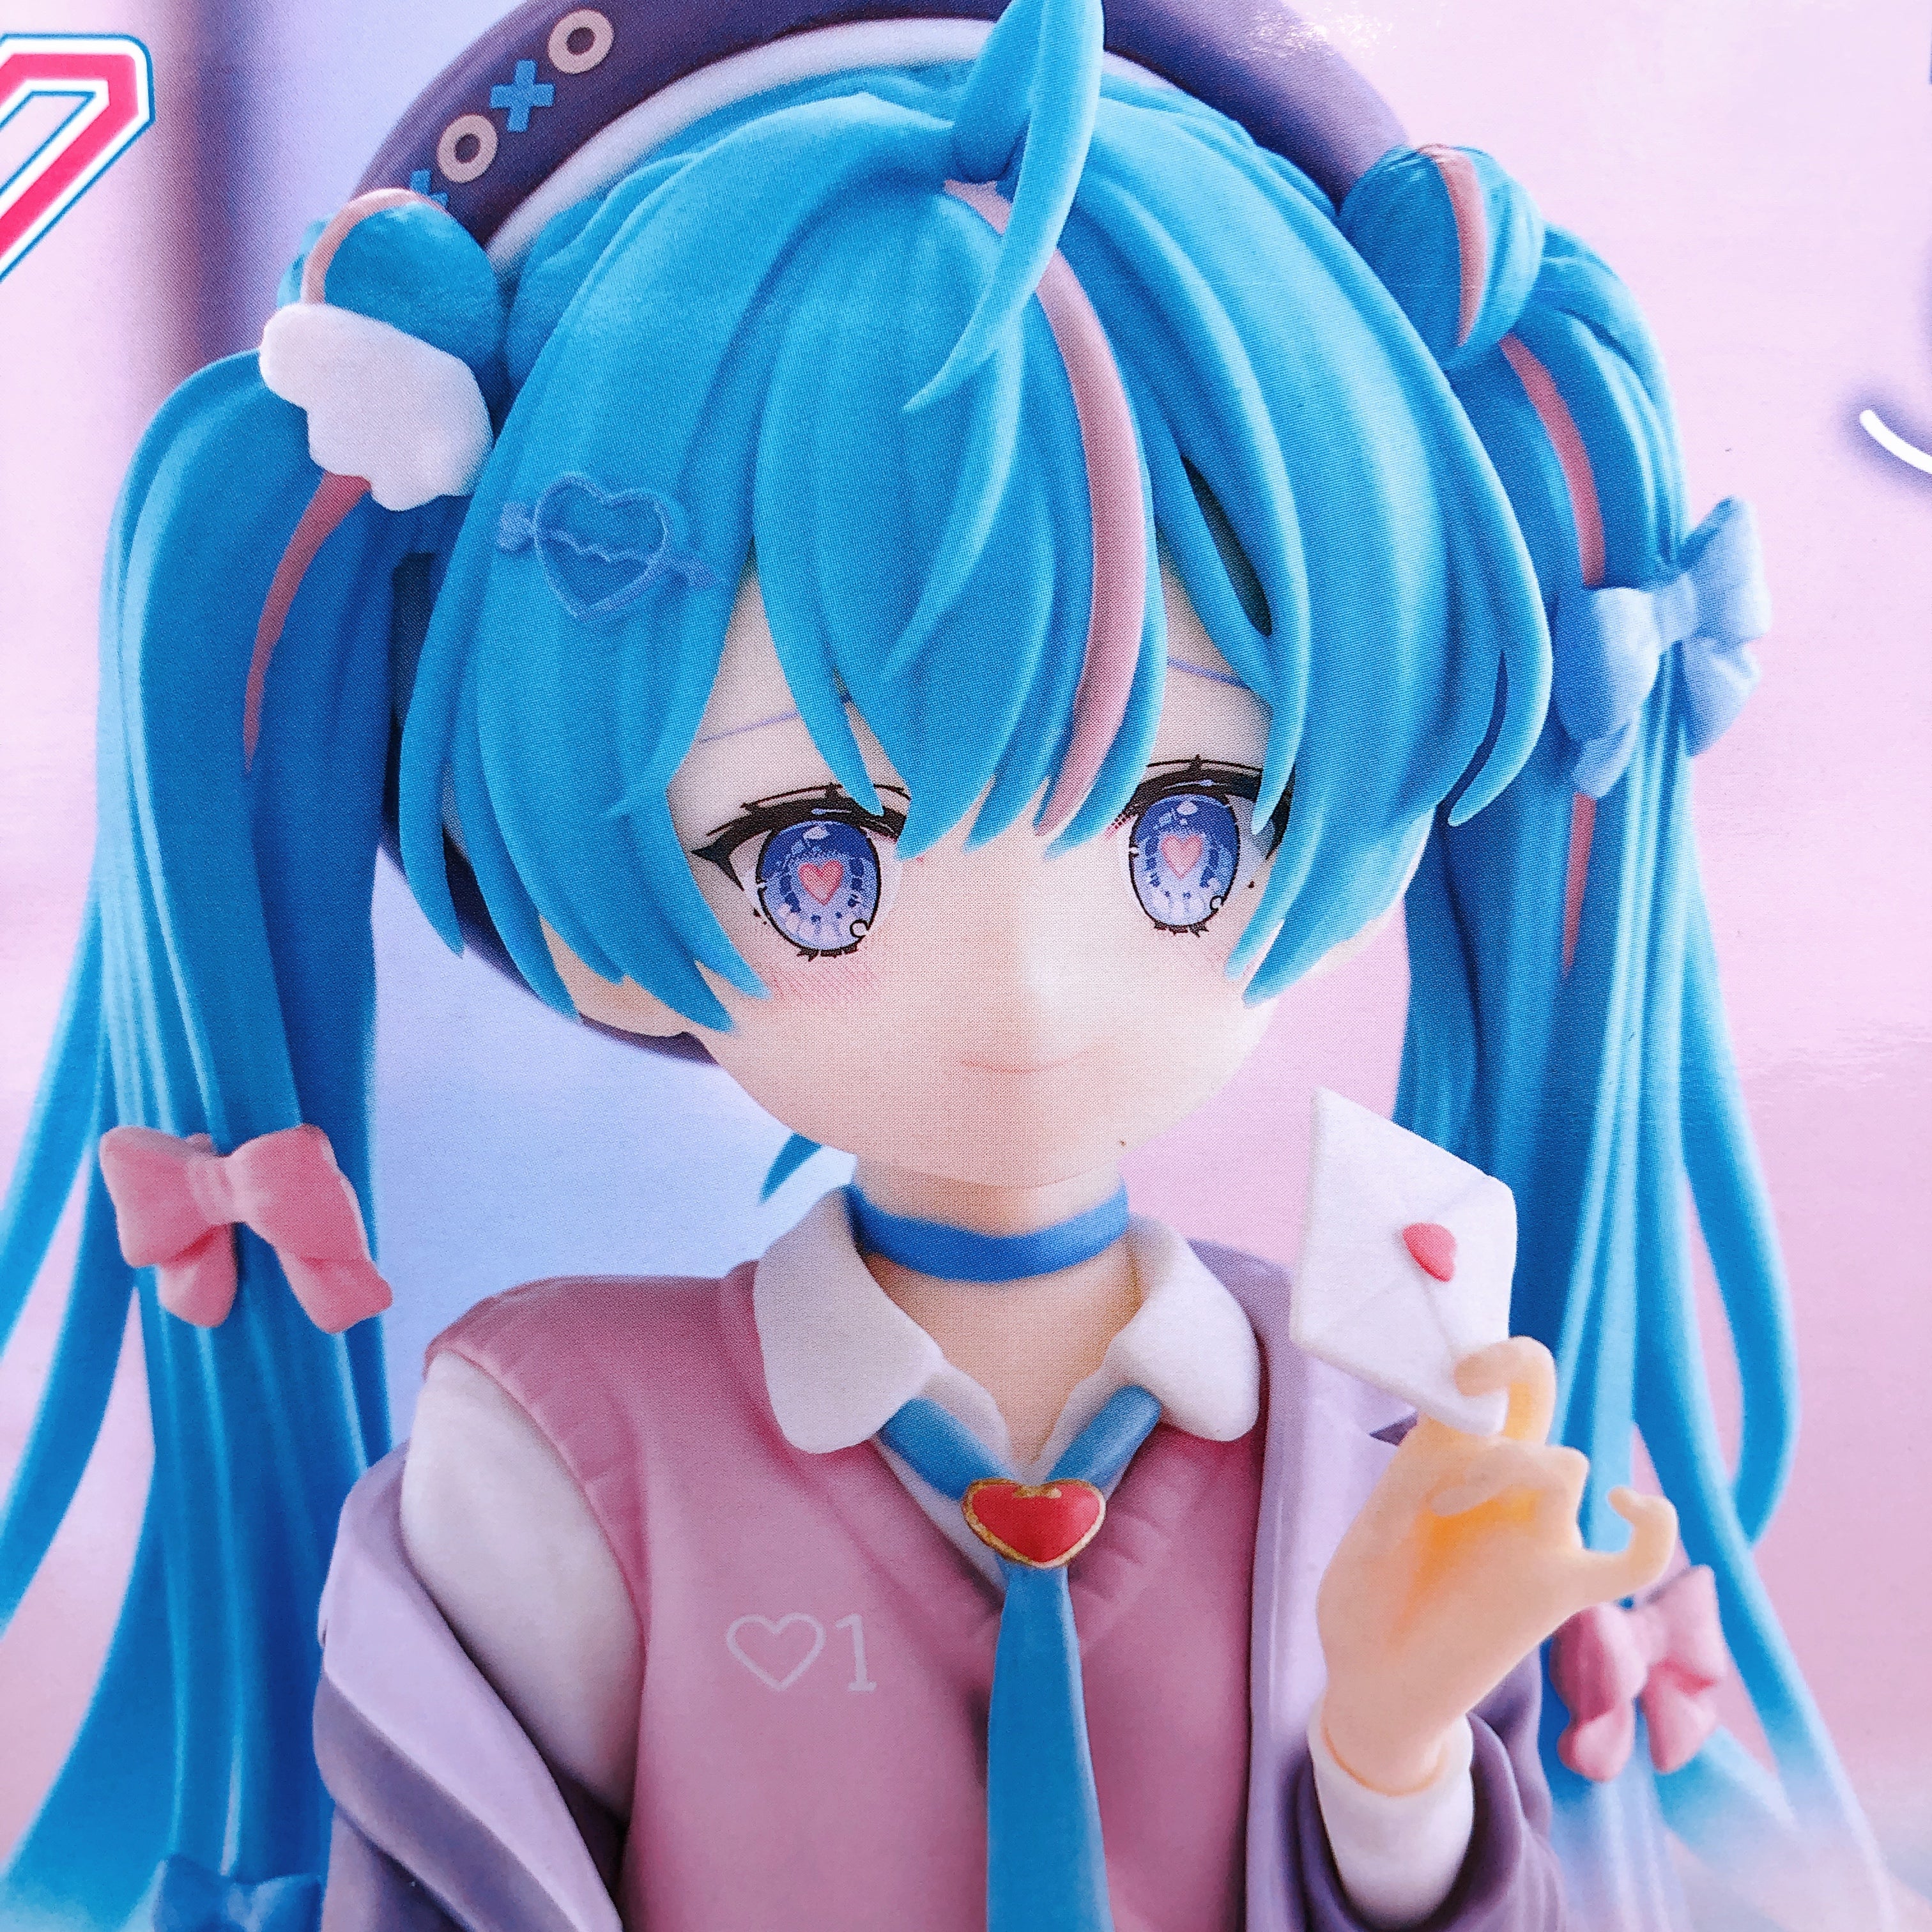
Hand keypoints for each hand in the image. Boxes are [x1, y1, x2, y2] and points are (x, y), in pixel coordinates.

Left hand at [1317, 1337, 1675, 1793]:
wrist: (1373, 1684)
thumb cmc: (1362, 1606)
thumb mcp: (1366, 1541)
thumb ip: (1404, 1491)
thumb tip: (1444, 1449)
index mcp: (1450, 1459)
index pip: (1485, 1386)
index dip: (1480, 1360)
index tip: (1454, 1371)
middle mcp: (1500, 1486)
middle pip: (1539, 1396)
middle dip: (1517, 1365)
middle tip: (1468, 1378)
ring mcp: (1536, 1535)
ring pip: (1562, 1464)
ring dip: (1506, 1464)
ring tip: (1444, 1504)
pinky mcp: (1561, 1590)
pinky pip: (1634, 1560)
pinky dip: (1654, 1530)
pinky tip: (1625, 1504)